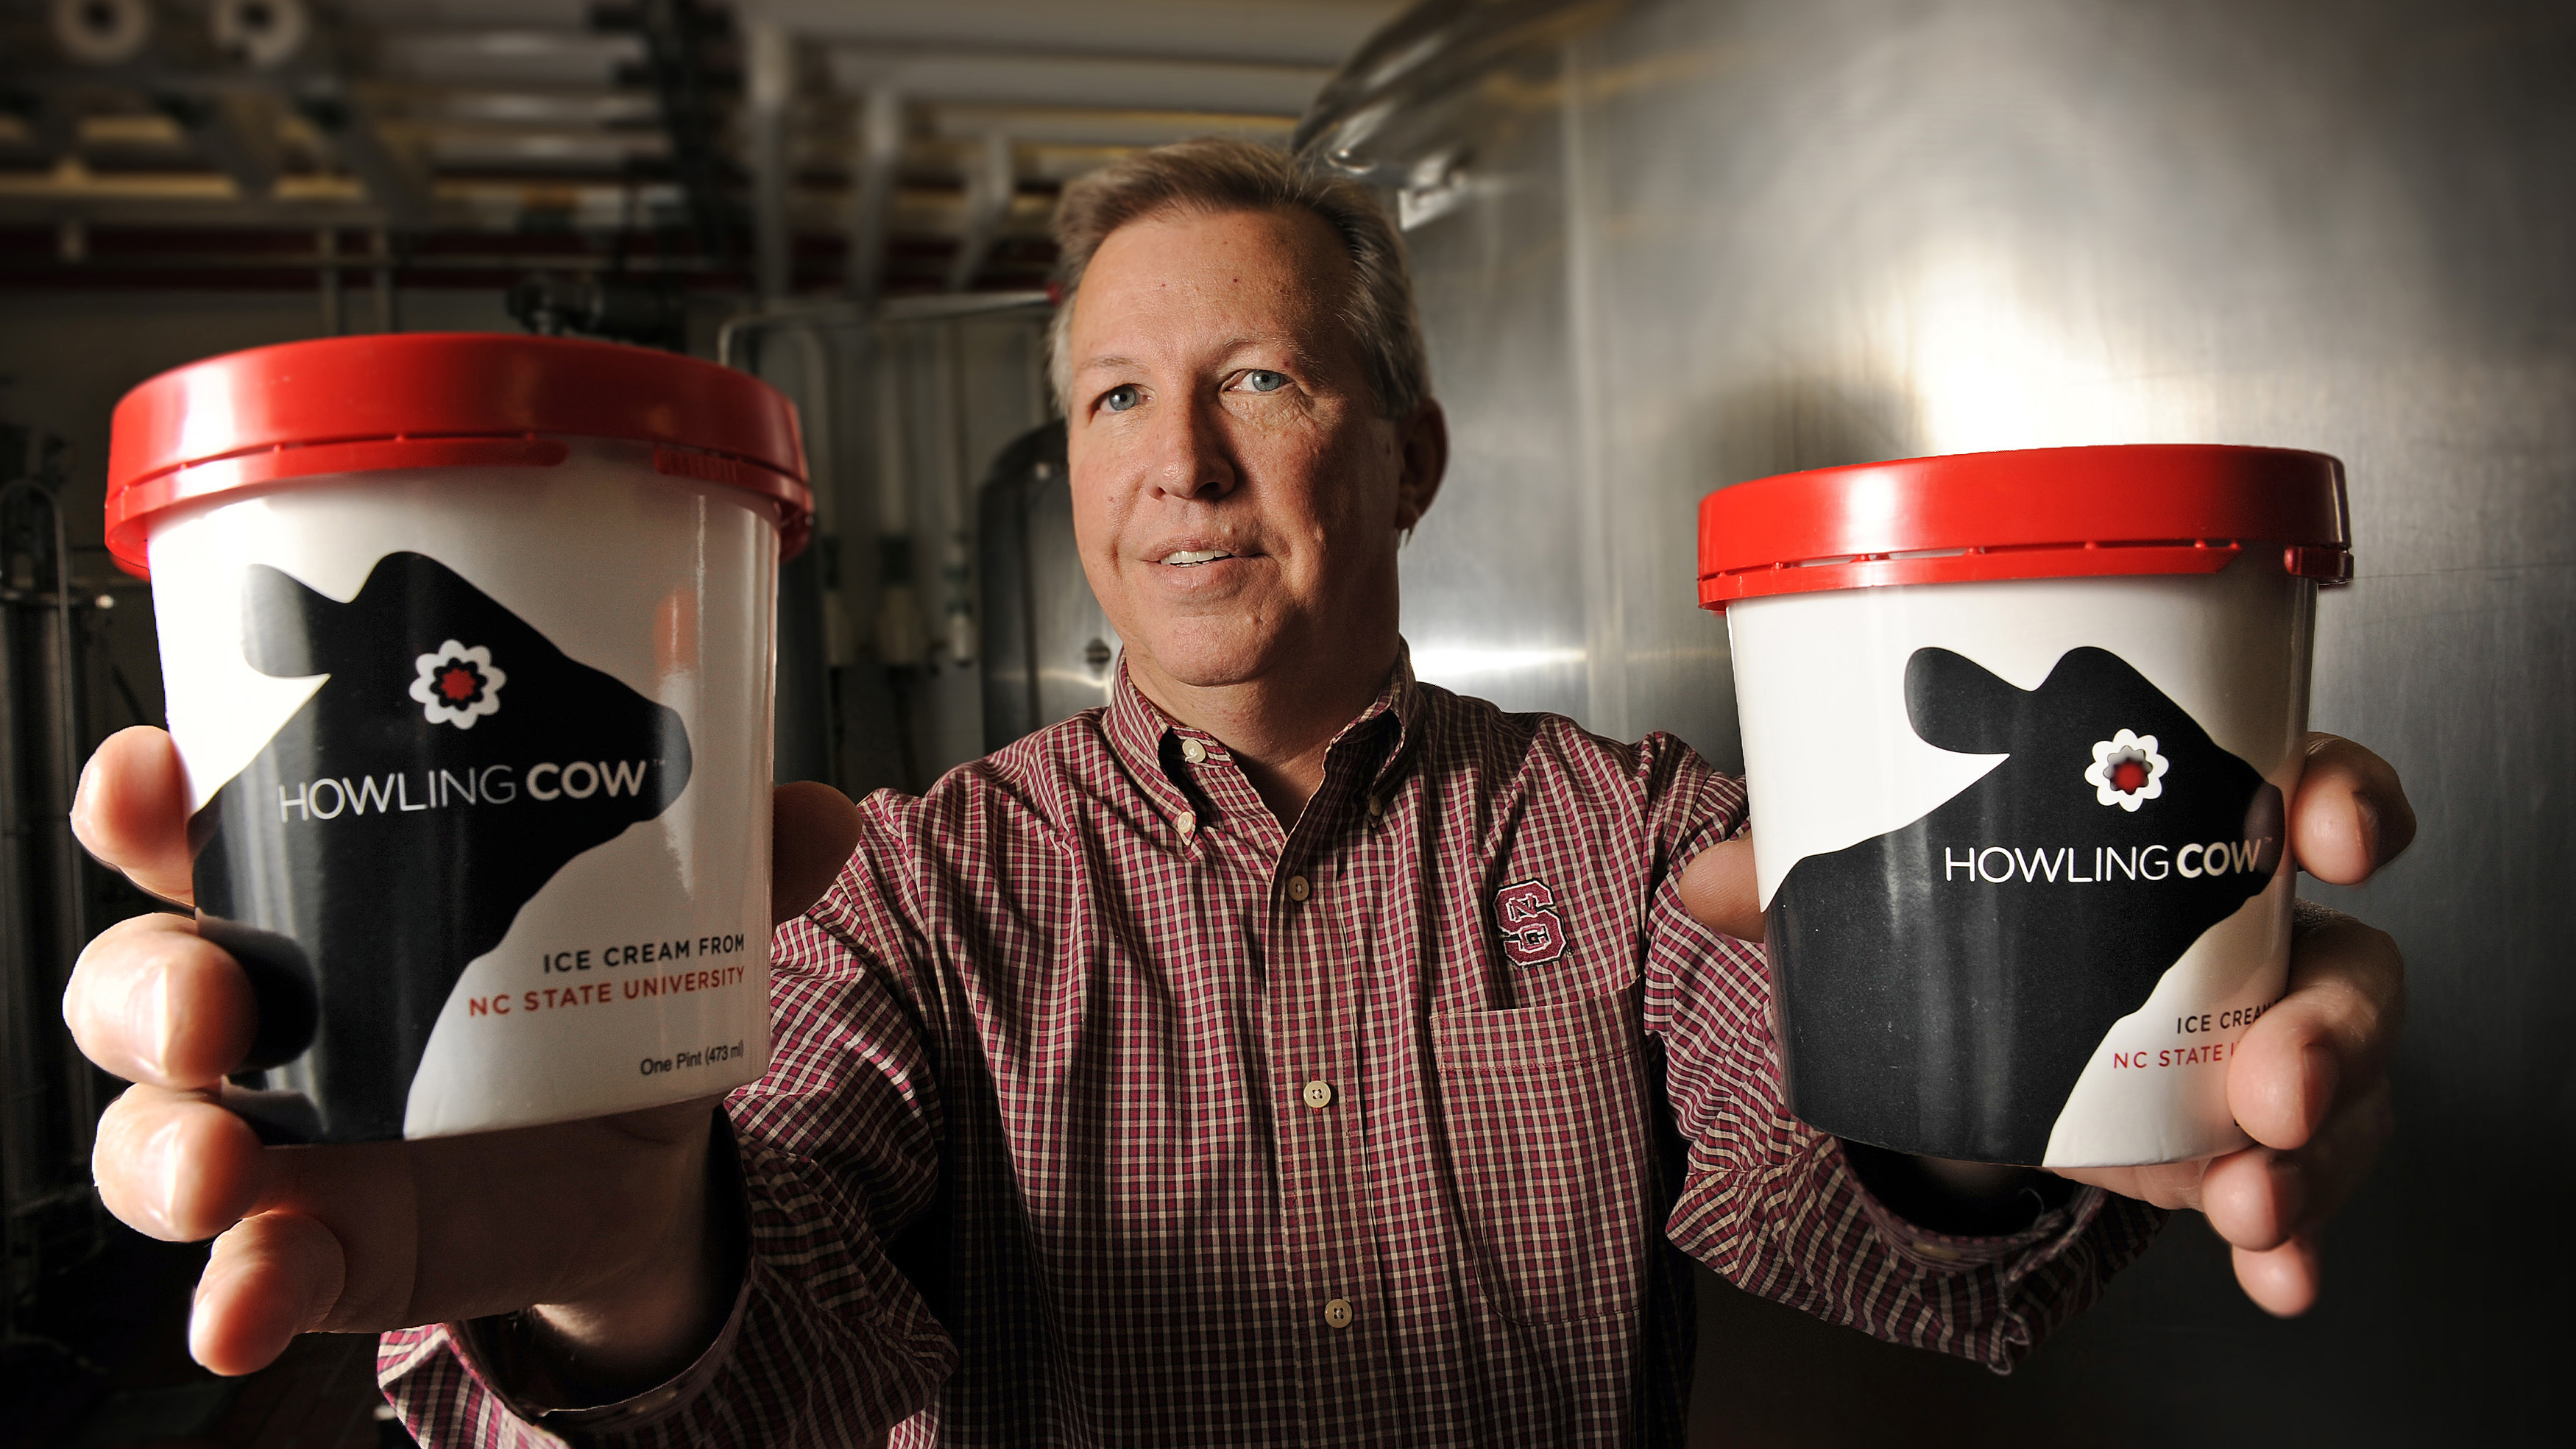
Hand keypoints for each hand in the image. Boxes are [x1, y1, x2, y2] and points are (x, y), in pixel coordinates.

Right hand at [63, 726, 863, 1381]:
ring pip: (157, 1132)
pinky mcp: (320, 1238)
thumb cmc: (587, 991)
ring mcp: (281, 1130)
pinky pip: (249, 1269)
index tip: (150, 778)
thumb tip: (821, 814)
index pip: (196, 825)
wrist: (629, 1153)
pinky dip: (236, 1293)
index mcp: (329, 888)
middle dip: (153, 988)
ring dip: (165, 1153)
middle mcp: (273, 1004)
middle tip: (214, 1003)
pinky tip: (245, 1311)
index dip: (147, 799)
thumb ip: (727, 863)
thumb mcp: (653, 917)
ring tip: (220, 1171)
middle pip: (145, 980)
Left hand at [1679, 733, 2412, 1316]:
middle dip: (2331, 1029)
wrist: (1974, 1022)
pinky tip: (2273, 1269)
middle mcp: (2257, 940)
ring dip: (2312, 1155)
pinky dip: (2290, 1237)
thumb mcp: (1898, 880)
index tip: (2328, 832)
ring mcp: (2261, 1050)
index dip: (2343, 801)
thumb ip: (1811, 871)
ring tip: (2245, 1200)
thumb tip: (1714, 882)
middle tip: (2271, 1085)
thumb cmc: (1981, 918)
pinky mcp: (2235, 1148)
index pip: (2303, 790)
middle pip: (2351, 968)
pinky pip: (2298, 1192)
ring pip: (2343, 1094)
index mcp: (2191, 833)